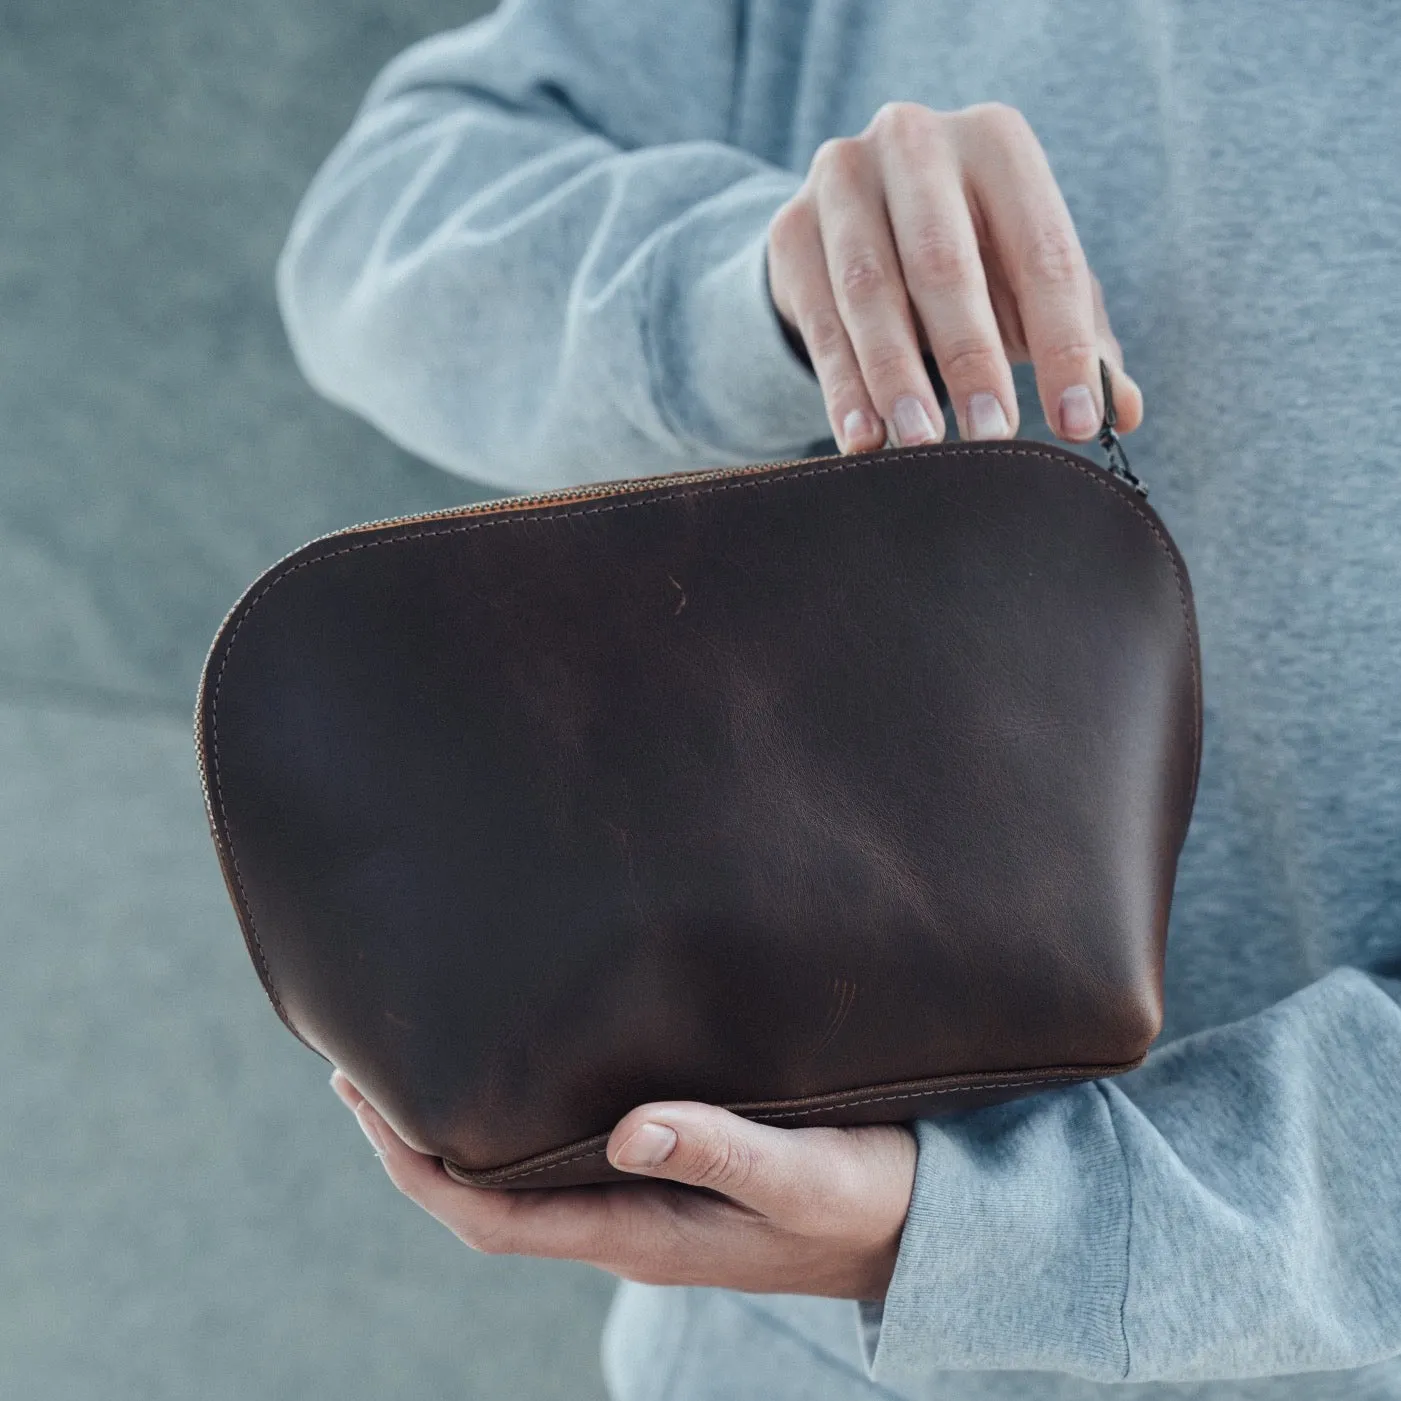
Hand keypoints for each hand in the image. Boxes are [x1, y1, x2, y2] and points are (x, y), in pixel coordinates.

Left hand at [330, 1070, 917, 1300]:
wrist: (925, 1227)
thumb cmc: (869, 1198)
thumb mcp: (803, 1173)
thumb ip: (720, 1149)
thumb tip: (625, 1129)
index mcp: (641, 1232)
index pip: (493, 1218)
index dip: (419, 1169)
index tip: (366, 1105)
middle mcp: (628, 1224)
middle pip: (486, 1200)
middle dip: (415, 1144)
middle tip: (360, 1069)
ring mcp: (648, 1205)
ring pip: (522, 1180)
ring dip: (461, 1133)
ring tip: (419, 1064)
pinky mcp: (674, 1179)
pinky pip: (568, 1161)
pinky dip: (521, 1120)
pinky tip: (522, 1074)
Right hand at [766, 100, 1143, 453]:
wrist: (854, 223)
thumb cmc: (967, 258)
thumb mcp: (1025, 284)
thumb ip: (1077, 340)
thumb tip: (1123, 411)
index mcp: (997, 143)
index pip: (1041, 253)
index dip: (1063, 343)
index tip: (1077, 422)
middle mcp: (915, 141)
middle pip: (943, 262)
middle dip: (970, 357)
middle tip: (993, 433)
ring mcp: (842, 180)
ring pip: (869, 290)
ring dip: (895, 376)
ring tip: (920, 444)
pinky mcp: (790, 229)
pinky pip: (819, 319)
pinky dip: (841, 387)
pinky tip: (862, 438)